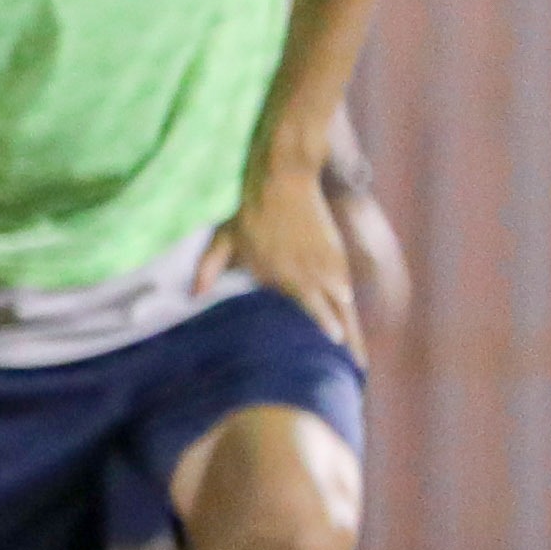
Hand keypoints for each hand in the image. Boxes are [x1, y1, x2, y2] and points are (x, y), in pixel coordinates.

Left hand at [207, 149, 357, 350]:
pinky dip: (349, 306)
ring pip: (346, 305)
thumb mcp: (224, 239)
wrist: (284, 181)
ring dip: (352, 328)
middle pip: (338, 315)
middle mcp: (312, 274)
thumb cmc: (251, 213)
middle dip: (349, 343)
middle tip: (357, 368)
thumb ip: (210, 267)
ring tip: (358, 358)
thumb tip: (193, 293)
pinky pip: (346, 287)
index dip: (326, 331)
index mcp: (286, 276)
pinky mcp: (336, 254)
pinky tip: (350, 322)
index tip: (336, 349)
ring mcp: (328, 265)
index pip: (313, 312)